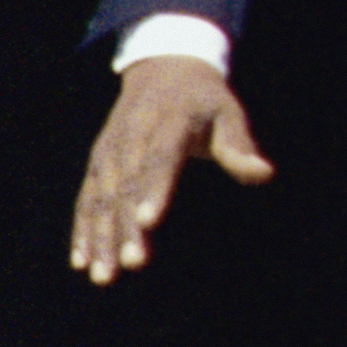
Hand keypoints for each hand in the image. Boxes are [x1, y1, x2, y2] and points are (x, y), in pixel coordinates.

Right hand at [71, 56, 274, 285]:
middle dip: (126, 227)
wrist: (162, 69)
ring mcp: (110, 152)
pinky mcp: (98, 164)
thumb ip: (239, 146)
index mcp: (168, 122)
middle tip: (132, 264)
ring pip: (101, 198)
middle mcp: (131, 137)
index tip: (150, 222)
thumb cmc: (204, 101)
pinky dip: (82, 230)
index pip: (160, 158)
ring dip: (100, 237)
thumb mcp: (227, 113)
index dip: (154, 189)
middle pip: (126, 186)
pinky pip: (86, 199)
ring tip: (104, 276)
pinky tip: (83, 262)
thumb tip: (264, 174)